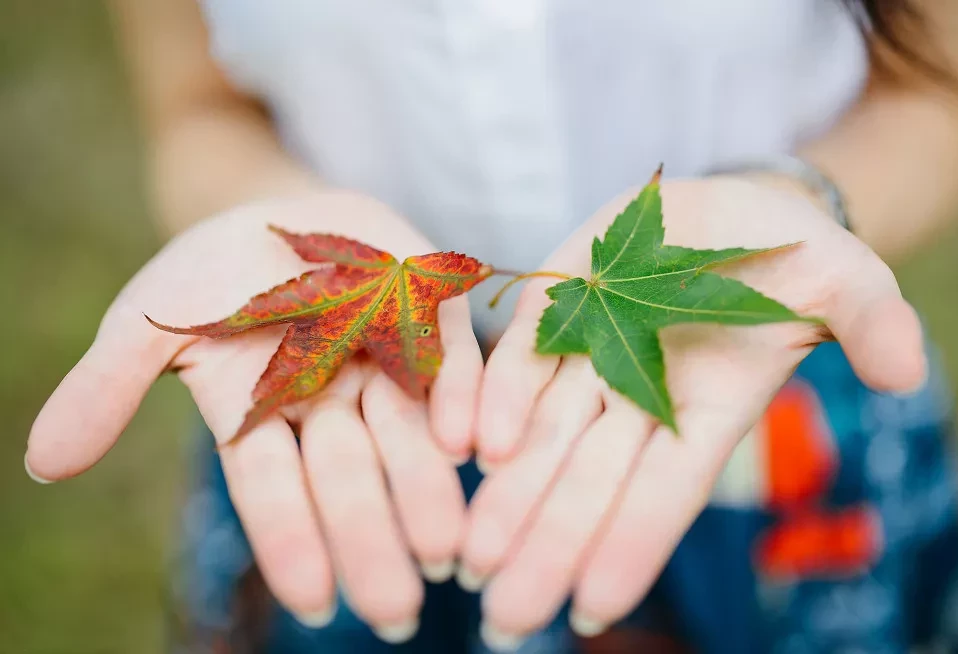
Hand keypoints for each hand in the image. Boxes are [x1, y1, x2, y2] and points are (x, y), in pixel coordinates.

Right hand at [26, 190, 482, 640]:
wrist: (272, 209)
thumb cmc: (204, 276)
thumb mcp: (146, 323)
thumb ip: (107, 388)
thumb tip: (44, 466)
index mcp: (263, 418)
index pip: (276, 490)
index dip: (295, 542)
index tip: (319, 604)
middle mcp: (330, 404)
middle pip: (352, 478)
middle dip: (373, 540)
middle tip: (401, 612)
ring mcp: (384, 362)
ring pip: (408, 435)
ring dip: (428, 490)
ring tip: (450, 546)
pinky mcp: (427, 315)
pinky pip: (450, 358)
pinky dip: (462, 397)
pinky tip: (470, 444)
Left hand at [461, 176, 925, 644]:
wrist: (726, 210)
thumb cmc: (790, 258)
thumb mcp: (844, 278)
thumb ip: (871, 319)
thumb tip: (904, 371)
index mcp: (708, 409)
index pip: (666, 493)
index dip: (631, 547)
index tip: (588, 610)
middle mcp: (640, 397)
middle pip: (588, 484)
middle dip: (548, 548)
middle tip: (503, 618)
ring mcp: (591, 357)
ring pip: (541, 439)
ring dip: (507, 499)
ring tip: (472, 560)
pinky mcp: (555, 310)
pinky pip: (519, 360)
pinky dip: (495, 400)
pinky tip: (471, 448)